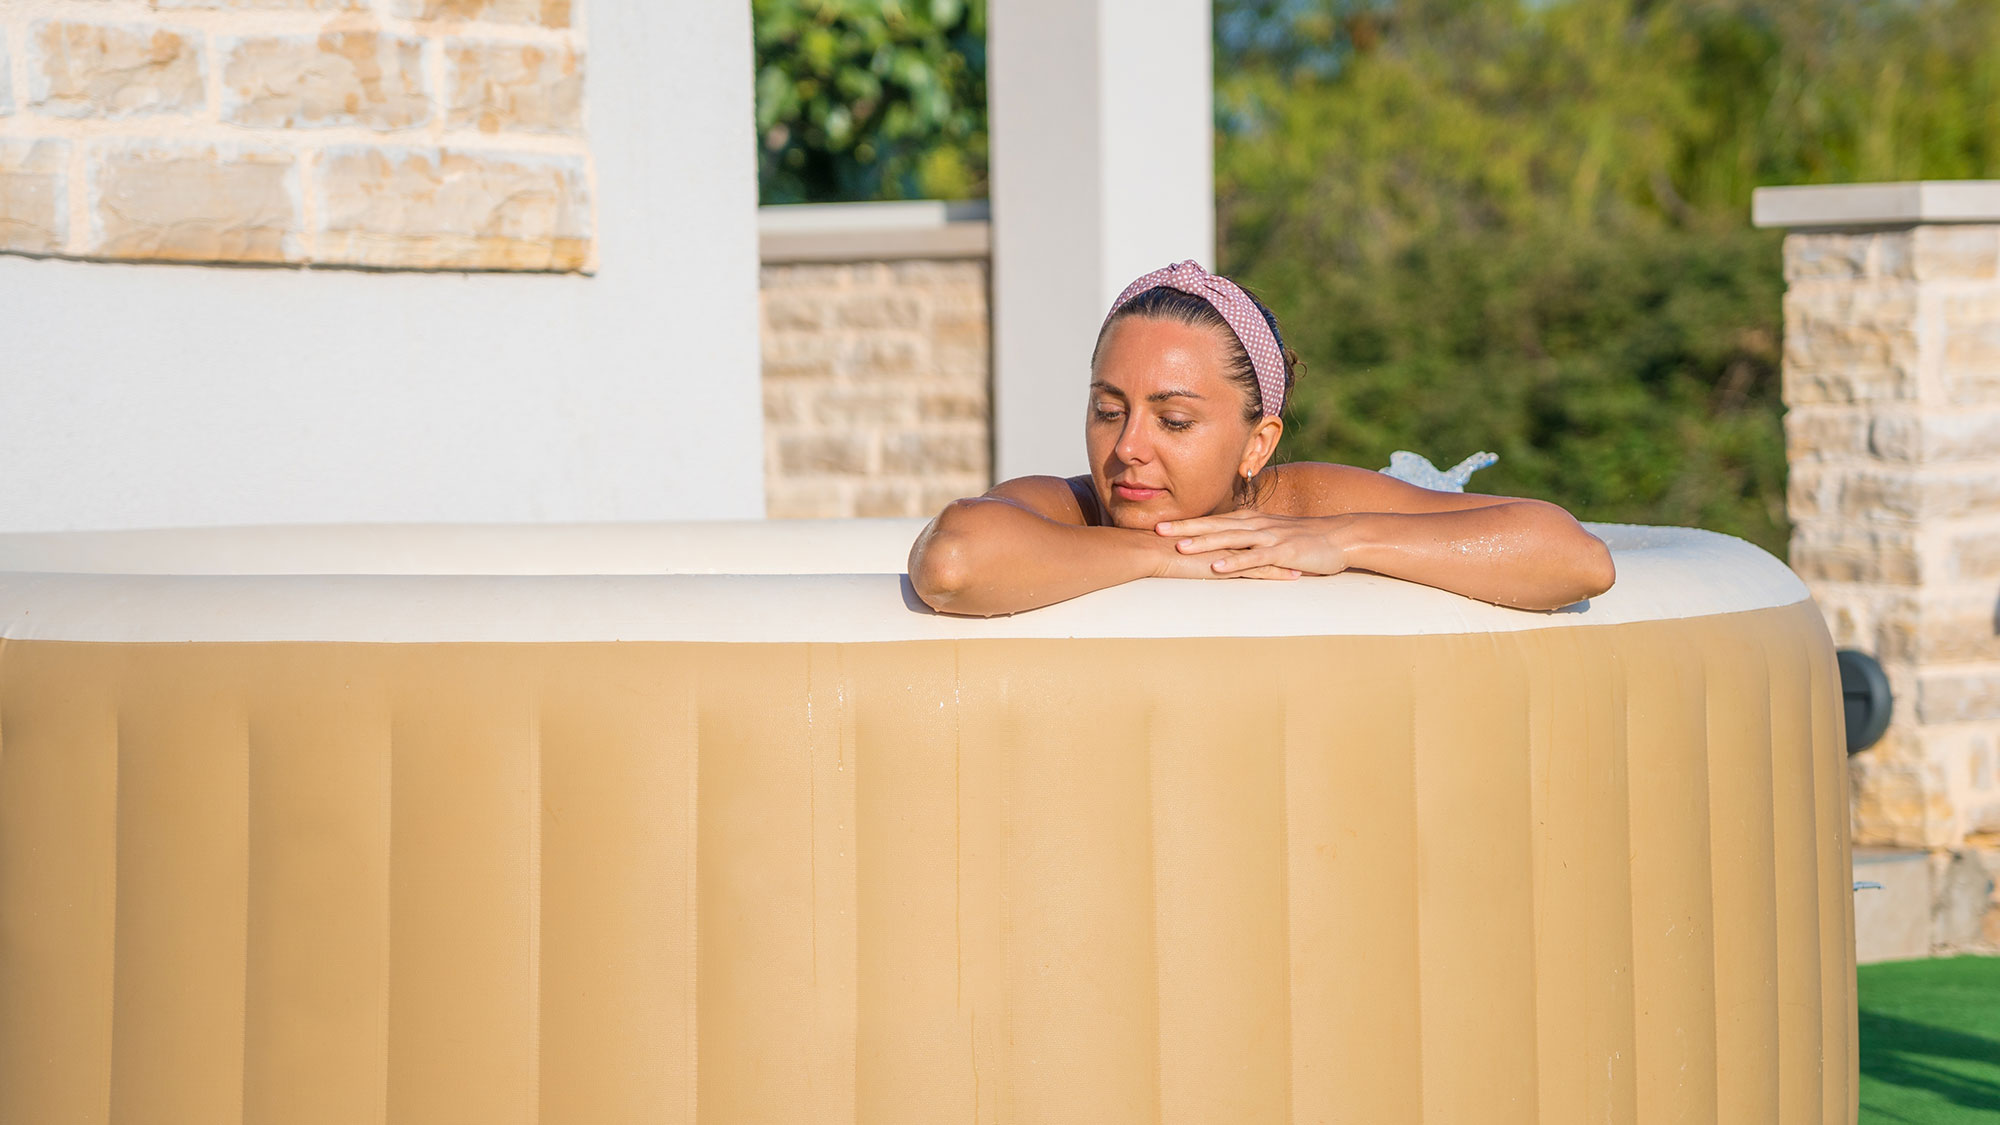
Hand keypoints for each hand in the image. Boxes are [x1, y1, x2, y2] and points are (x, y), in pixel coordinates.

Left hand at [1155, 511, 1349, 576]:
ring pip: (1230, 539)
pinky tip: (1217, 568)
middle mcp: (1256, 525)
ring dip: (1205, 543)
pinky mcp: (1282, 552)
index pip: (1213, 520)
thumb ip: (1249, 538)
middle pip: (1215, 525)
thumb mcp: (1272, 535)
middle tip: (1157, 530)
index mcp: (1251, 521)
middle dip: (1185, 528)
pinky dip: (1234, 563)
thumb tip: (1226, 545)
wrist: (1340, 536)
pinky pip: (1254, 558)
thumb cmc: (1304, 539)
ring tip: (1180, 548)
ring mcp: (1269, 537)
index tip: (1159, 525)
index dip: (1186, 522)